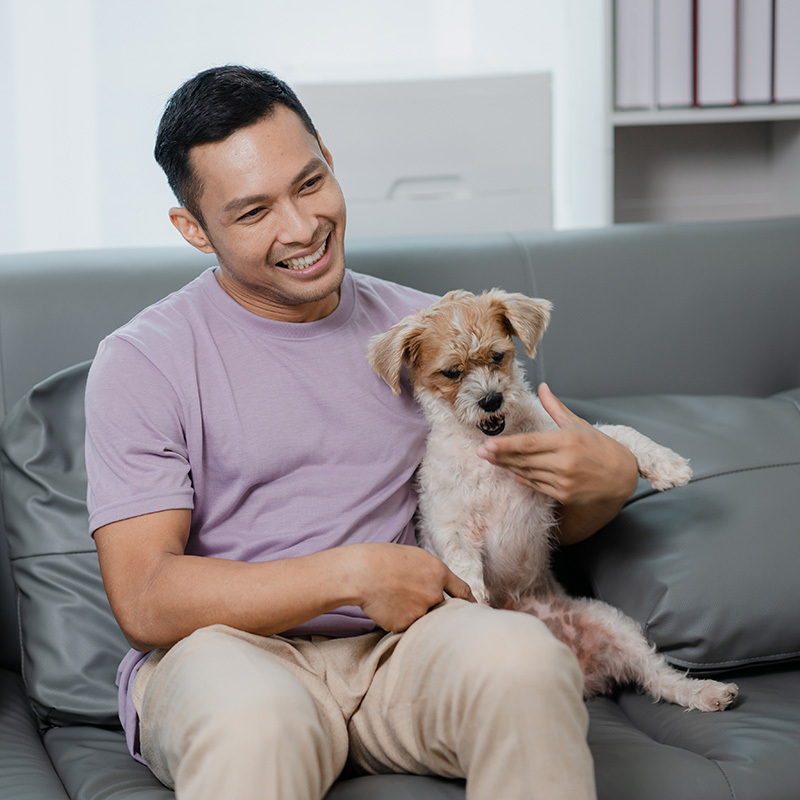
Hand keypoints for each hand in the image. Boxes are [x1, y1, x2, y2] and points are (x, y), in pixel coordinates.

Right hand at [345, 543, 474, 632]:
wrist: (362, 573)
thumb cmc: (382, 559)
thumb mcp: (413, 556)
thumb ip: (430, 573)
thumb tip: (436, 587)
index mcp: (438, 572)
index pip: (462, 591)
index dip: (469, 602)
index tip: (474, 609)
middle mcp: (434, 593)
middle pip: (440, 607)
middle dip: (430, 605)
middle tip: (409, 596)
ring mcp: (421, 611)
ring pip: (421, 617)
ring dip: (410, 612)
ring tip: (392, 596)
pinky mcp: (406, 624)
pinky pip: (405, 626)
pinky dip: (396, 619)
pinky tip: (385, 606)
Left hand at [476, 383, 637, 542]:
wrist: (622, 476)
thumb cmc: (599, 446)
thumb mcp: (578, 424)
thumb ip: (555, 407)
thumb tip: (542, 387)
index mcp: (567, 441)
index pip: (529, 444)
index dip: (505, 446)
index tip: (487, 445)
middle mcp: (564, 462)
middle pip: (524, 460)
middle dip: (499, 456)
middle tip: (480, 453)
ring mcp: (564, 481)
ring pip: (527, 473)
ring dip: (507, 467)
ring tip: (491, 460)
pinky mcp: (564, 495)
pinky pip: (536, 486)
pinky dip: (522, 478)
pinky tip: (510, 471)